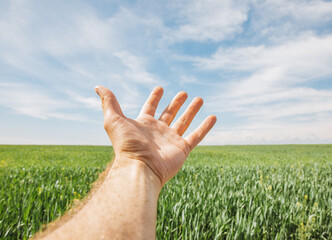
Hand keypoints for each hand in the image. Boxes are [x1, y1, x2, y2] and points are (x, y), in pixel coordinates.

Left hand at [95, 86, 215, 184]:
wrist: (139, 168)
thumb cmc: (126, 145)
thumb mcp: (113, 120)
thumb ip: (109, 102)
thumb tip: (98, 86)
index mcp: (144, 124)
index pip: (150, 107)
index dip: (155, 97)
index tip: (160, 88)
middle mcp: (158, 131)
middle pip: (170, 113)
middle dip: (177, 102)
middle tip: (184, 92)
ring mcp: (171, 140)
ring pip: (184, 121)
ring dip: (192, 110)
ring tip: (200, 98)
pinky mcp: (182, 149)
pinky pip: (196, 136)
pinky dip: (205, 127)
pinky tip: (213, 117)